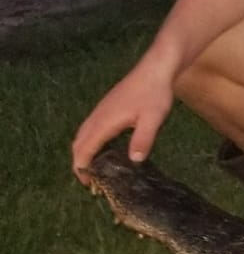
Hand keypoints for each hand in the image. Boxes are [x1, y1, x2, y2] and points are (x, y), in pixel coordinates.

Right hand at [71, 61, 176, 178]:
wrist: (155, 69)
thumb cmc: (155, 94)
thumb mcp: (153, 119)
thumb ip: (143, 139)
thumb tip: (134, 160)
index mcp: (104, 123)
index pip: (84, 150)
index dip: (82, 168)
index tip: (89, 184)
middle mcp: (97, 117)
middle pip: (78, 144)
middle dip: (80, 163)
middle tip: (91, 181)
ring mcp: (100, 111)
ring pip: (83, 135)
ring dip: (83, 152)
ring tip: (95, 168)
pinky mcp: (106, 107)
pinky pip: (90, 128)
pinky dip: (90, 142)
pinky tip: (104, 148)